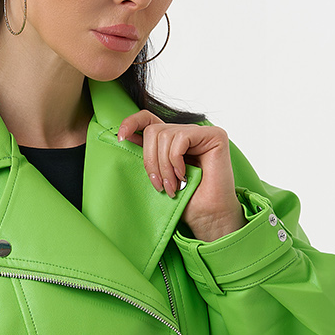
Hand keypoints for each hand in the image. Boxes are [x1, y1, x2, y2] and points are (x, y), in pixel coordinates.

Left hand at [116, 113, 244, 240]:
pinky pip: (181, 138)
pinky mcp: (214, 135)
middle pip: (153, 131)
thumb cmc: (186, 200)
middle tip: (159, 185)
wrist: (208, 216)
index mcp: (171, 141)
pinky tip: (184, 175)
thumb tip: (125, 136)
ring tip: (173, 186)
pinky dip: (176, 160)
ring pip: (165, 135)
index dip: (131, 122)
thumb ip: (147, 155)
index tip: (120, 137)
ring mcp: (201, 133)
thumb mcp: (158, 176)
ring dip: (164, 166)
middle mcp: (186, 133)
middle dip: (150, 161)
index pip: (148, 118)